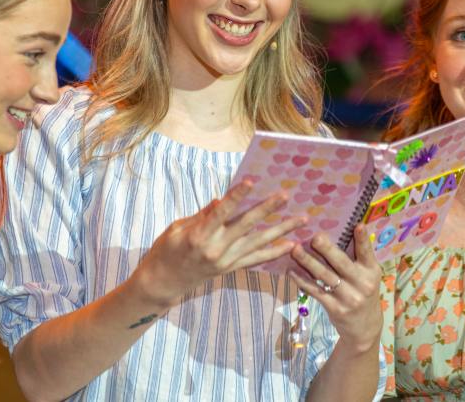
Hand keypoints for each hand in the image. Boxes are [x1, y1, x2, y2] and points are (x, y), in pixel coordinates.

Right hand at [132, 181, 304, 308]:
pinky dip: (274, 252)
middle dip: (267, 209)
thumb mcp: (176, 228)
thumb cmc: (165, 251)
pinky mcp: (230, 269)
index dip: (237, 196)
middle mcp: (216, 249)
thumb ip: (201, 215)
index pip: (221, 212)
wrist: (163, 283)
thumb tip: (220, 201)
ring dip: (281, 230)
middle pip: (246, 226)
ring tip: (301, 220)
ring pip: (258, 243)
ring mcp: (226, 261)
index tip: (251, 182)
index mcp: (199, 235)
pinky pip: (256, 259)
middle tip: (286, 196)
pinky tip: (291, 245)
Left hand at [289, 224, 382, 352]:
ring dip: (308, 262)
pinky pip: (316, 291)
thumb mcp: (368, 276)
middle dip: (327, 250)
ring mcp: (348, 297)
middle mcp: (362, 284)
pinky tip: (291, 271)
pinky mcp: (335, 308)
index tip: (358, 225)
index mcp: (371, 271)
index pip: (367, 253)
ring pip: (325, 276)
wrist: (364, 328)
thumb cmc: (363, 292)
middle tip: (314, 237)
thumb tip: (343, 231)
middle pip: (342, 263)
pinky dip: (302, 280)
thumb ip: (358, 258)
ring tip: (294, 249)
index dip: (363, 239)